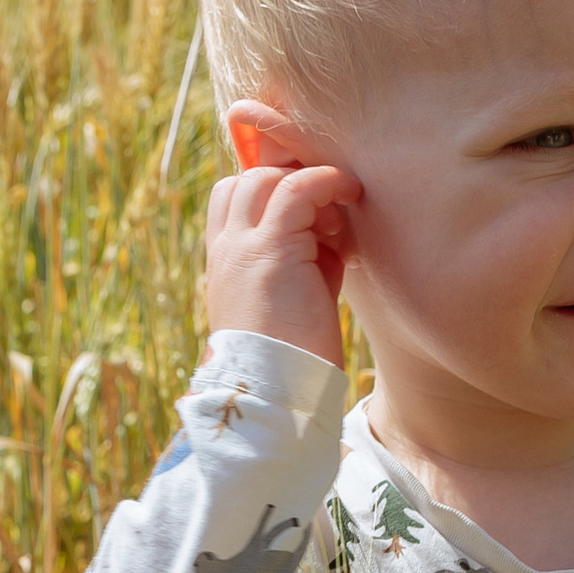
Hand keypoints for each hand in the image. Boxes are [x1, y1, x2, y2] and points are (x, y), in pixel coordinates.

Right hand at [204, 160, 360, 368]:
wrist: (277, 394)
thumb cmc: (293, 357)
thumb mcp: (295, 298)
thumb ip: (306, 261)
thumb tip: (330, 233)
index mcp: (224, 263)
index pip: (232, 199)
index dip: (270, 193)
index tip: (311, 217)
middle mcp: (225, 250)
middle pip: (245, 181)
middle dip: (288, 183)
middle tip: (326, 213)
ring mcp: (242, 248)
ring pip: (263, 178)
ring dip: (306, 182)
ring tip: (337, 215)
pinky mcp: (270, 251)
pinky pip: (295, 190)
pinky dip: (325, 182)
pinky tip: (349, 192)